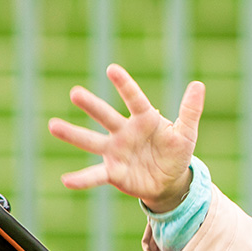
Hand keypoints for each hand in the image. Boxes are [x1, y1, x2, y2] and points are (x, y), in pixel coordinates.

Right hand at [48, 63, 204, 211]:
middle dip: (91, 105)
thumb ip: (190, 110)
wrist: (169, 181)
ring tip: (53, 126)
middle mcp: (124, 132)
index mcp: (144, 119)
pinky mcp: (113, 172)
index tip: (112, 70)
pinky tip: (66, 180)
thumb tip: (198, 85)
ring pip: (92, 140)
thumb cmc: (175, 152)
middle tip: (75, 93)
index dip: (125, 85)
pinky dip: (82, 178)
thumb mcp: (186, 133)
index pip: (134, 99)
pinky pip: (95, 174)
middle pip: (106, 116)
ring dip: (73, 134)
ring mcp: (115, 151)